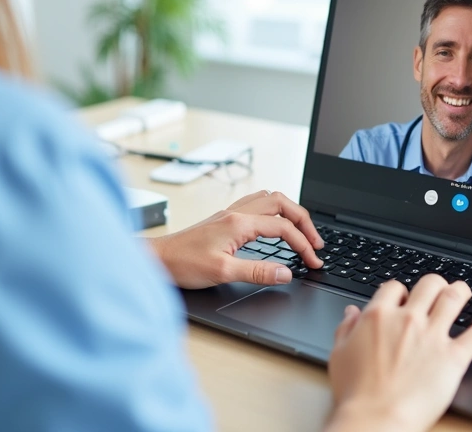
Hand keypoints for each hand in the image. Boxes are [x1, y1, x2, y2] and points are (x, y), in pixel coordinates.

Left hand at [148, 190, 324, 288]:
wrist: (157, 258)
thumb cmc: (183, 264)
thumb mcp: (223, 272)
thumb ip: (258, 272)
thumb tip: (286, 273)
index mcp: (239, 223)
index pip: (283, 228)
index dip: (303, 245)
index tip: (313, 261)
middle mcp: (235, 213)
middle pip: (282, 203)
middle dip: (304, 220)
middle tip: (315, 242)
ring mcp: (229, 214)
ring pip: (269, 199)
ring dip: (289, 211)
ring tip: (301, 230)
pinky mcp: (223, 219)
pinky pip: (255, 204)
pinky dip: (273, 211)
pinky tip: (273, 224)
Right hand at [326, 276, 471, 431]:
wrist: (376, 418)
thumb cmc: (355, 393)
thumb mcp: (339, 354)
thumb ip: (345, 329)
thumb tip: (352, 313)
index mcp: (378, 316)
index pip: (394, 288)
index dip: (400, 291)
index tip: (403, 299)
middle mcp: (408, 319)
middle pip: (428, 284)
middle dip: (434, 285)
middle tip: (438, 290)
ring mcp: (432, 336)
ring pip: (454, 298)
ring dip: (461, 291)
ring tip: (464, 292)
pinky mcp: (453, 358)